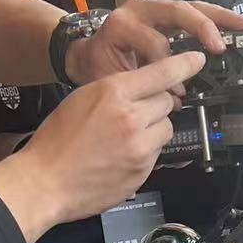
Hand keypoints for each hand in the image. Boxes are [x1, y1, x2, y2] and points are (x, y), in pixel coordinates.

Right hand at [0, 49, 205, 242]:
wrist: (44, 182)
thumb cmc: (56, 142)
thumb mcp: (81, 99)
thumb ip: (116, 91)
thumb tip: (145, 88)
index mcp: (113, 93)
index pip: (162, 72)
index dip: (184, 64)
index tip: (198, 59)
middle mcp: (131, 118)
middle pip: (166, 101)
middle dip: (154, 105)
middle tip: (130, 115)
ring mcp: (139, 147)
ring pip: (166, 128)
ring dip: (153, 129)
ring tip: (123, 138)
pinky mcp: (142, 171)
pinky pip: (156, 153)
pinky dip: (144, 152)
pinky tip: (120, 156)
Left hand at [63, 0, 242, 84]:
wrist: (86, 53)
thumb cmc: (97, 67)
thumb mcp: (111, 79)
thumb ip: (140, 87)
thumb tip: (174, 98)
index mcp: (121, 25)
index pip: (154, 42)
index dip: (169, 68)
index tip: (179, 92)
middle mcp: (138, 9)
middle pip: (178, 11)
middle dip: (203, 27)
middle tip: (221, 46)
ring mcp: (154, 6)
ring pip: (192, 6)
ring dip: (222, 17)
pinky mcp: (166, 10)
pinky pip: (195, 10)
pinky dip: (218, 18)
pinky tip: (239, 24)